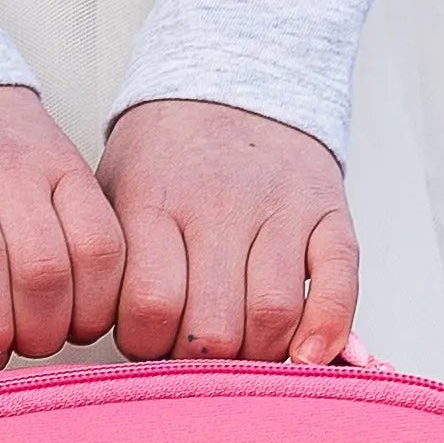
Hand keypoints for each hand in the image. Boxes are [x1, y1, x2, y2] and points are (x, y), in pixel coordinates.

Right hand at [0, 85, 127, 370]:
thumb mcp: (45, 166)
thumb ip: (63, 231)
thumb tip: (74, 325)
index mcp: (56, 167)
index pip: (99, 248)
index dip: (93, 308)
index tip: (74, 335)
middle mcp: (4, 167)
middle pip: (42, 264)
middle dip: (38, 331)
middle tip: (19, 351)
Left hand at [96, 99, 357, 362]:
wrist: (229, 82)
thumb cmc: (160, 163)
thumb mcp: (111, 196)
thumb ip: (110, 267)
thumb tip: (104, 352)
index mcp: (152, 201)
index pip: (148, 306)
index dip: (145, 344)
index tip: (145, 337)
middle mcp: (218, 203)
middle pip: (212, 325)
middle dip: (199, 360)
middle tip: (191, 348)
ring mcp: (279, 205)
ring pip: (271, 314)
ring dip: (255, 355)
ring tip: (237, 349)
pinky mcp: (329, 209)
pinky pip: (339, 279)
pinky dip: (327, 327)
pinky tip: (307, 356)